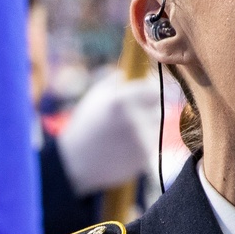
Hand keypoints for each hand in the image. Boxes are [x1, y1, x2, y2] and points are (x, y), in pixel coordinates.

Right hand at [55, 71, 163, 196]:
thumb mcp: (93, 97)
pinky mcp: (145, 157)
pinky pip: (152, 144)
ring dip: (147, 128)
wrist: (76, 162)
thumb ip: (113, 81)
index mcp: (122, 101)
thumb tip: (126, 71)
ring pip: (156, 128)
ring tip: (124, 134)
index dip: (149, 93)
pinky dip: (143, 144)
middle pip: (158, 109)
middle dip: (148, 112)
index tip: (145, 97)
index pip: (154, 90)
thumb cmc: (84, 126)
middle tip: (132, 118)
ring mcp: (142, 140)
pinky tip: (124, 147)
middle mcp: (135, 119)